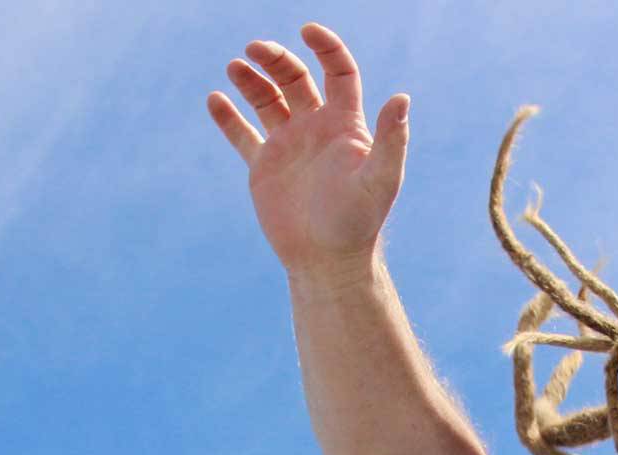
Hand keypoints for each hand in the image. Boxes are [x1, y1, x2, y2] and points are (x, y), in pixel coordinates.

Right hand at [208, 24, 410, 280]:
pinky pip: (243, 134)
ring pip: (268, 100)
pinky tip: (215, 100)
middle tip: (253, 51)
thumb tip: (402, 97)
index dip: (326, 47)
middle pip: (296, 78)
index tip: (307, 30)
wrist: (327, 260)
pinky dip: (228, 117)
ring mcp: (289, 146)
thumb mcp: (380, 179)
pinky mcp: (265, 167)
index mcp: (346, 125)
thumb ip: (391, 139)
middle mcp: (316, 129)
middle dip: (275, 59)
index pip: (339, 71)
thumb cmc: (358, 222)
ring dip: (251, 80)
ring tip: (235, 67)